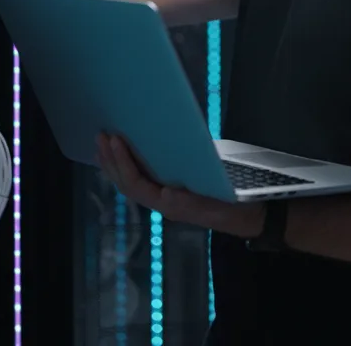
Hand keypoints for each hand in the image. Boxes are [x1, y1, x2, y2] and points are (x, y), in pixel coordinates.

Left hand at [95, 133, 265, 238]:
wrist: (250, 214)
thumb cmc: (235, 207)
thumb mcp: (218, 204)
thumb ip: (192, 203)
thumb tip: (166, 193)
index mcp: (171, 205)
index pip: (138, 184)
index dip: (124, 163)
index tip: (115, 140)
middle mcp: (164, 203)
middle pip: (128, 184)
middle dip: (112, 161)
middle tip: (100, 136)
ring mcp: (166, 197)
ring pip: (132, 182)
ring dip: (115, 163)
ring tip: (102, 144)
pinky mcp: (171, 190)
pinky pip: (142, 179)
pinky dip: (128, 166)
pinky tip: (123, 155)